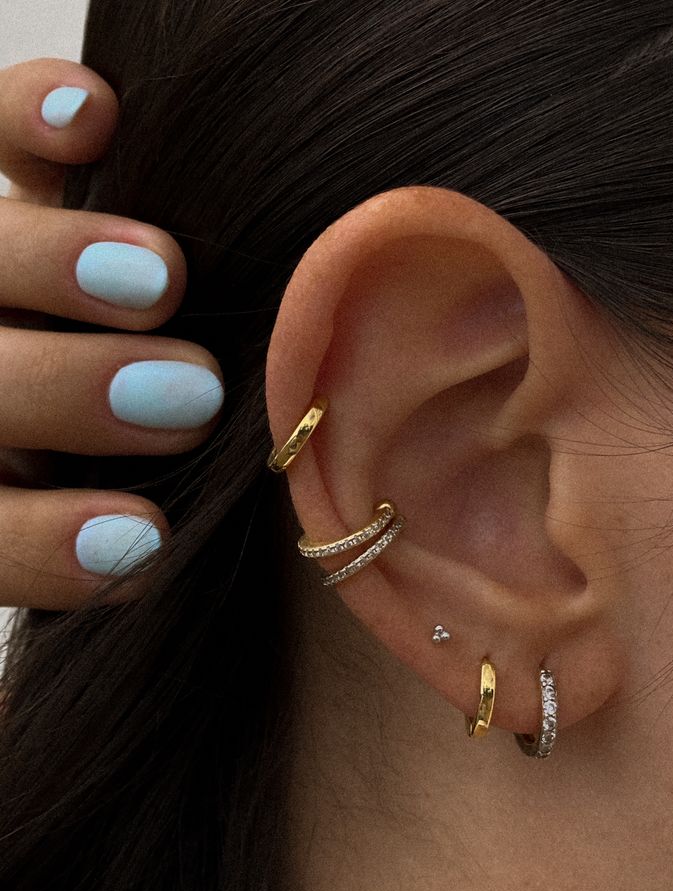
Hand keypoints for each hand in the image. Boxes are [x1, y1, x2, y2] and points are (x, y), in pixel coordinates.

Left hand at [0, 59, 221, 609]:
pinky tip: (94, 116)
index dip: (43, 543)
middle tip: (192, 396)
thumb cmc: (80, 449)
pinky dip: (32, 117)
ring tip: (162, 277)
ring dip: (59, 264)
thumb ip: (102, 526)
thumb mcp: (96, 507)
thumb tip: (167, 545)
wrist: (60, 339)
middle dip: (75, 390)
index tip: (139, 539)